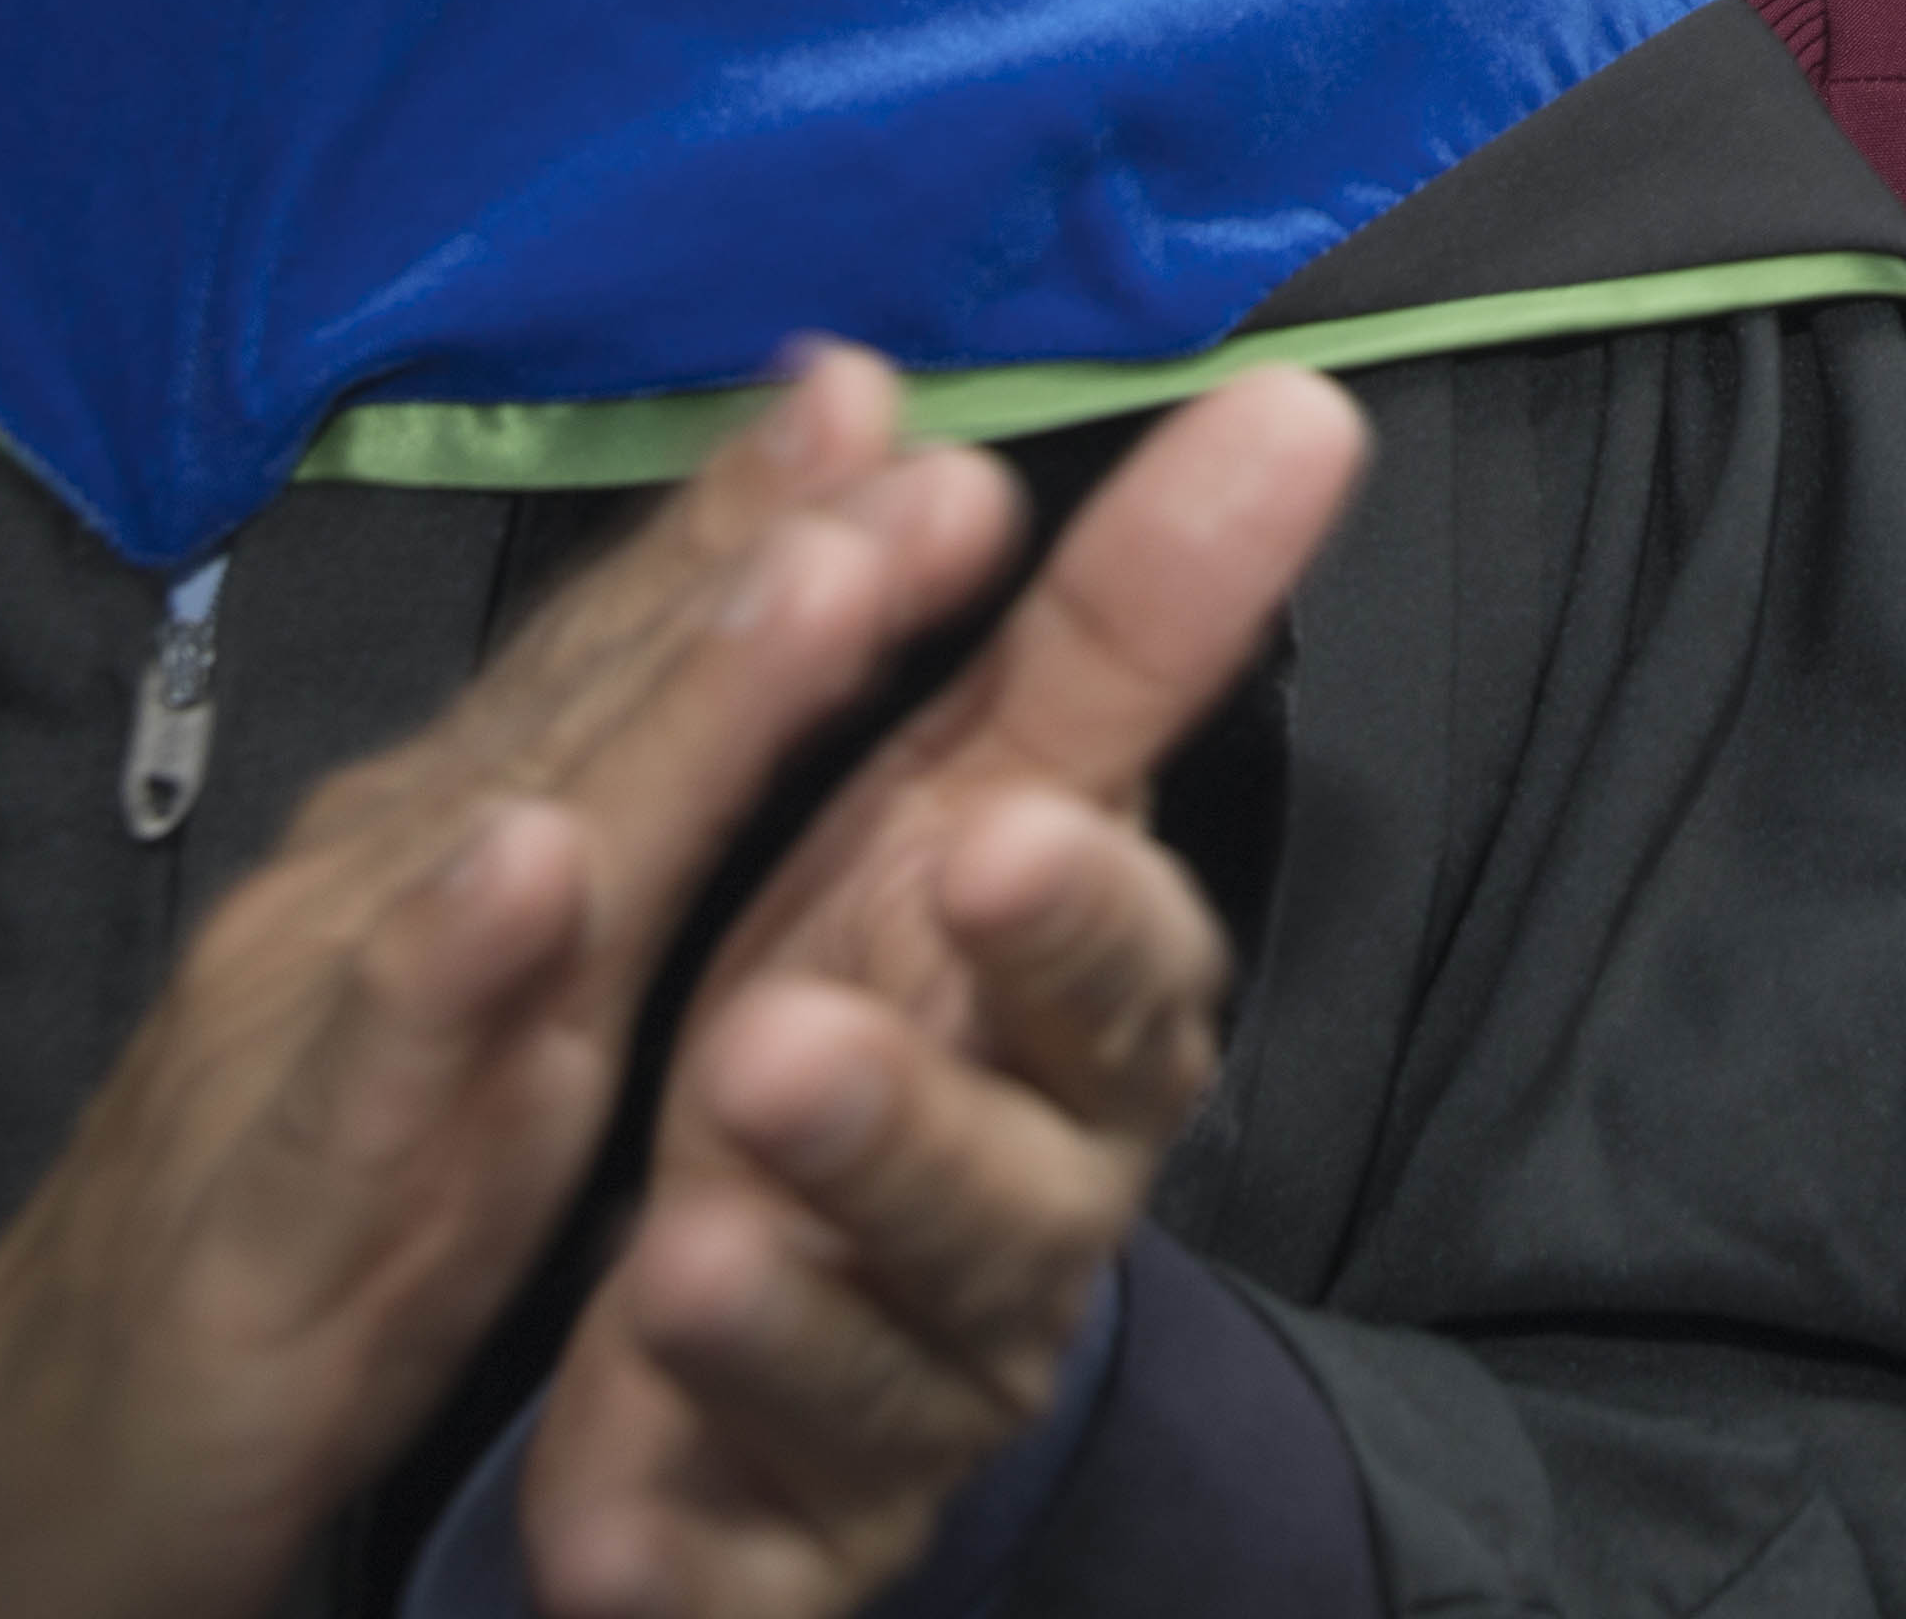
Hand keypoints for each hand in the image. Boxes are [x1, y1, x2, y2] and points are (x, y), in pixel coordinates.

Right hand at [0, 350, 1028, 1618]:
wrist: (38, 1463)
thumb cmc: (302, 1209)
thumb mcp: (490, 1011)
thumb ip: (603, 835)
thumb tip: (751, 643)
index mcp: (454, 844)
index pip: (617, 655)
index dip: (752, 519)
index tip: (887, 387)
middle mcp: (384, 890)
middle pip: (593, 700)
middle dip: (756, 557)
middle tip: (899, 430)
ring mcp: (314, 1035)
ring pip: (508, 838)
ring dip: (662, 703)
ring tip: (805, 575)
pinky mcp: (268, 1224)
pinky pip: (371, 1082)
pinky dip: (446, 970)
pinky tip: (527, 870)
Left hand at [526, 367, 1370, 1618]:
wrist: (788, 1315)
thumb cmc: (901, 1009)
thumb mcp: (977, 807)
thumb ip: (1121, 636)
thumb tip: (1300, 402)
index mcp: (1078, 1034)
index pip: (1115, 972)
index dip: (1067, 921)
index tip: (984, 833)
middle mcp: (1023, 1220)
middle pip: (1005, 1194)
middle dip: (902, 1126)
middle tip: (771, 1048)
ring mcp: (906, 1398)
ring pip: (871, 1372)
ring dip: (778, 1313)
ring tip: (670, 1258)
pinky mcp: (782, 1548)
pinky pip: (740, 1562)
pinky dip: (679, 1528)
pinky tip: (604, 1508)